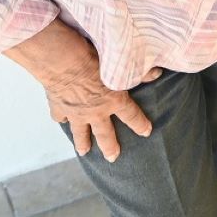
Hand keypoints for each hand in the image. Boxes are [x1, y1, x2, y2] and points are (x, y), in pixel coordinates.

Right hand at [41, 48, 156, 161]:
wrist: (64, 62)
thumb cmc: (94, 59)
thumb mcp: (121, 64)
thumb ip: (140, 72)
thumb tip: (157, 73)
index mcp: (114, 101)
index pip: (132, 116)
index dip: (140, 124)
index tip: (146, 132)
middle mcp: (95, 112)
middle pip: (105, 134)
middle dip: (110, 147)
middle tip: (112, 158)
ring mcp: (76, 113)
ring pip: (80, 133)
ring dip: (82, 142)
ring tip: (84, 152)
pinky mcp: (59, 108)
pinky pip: (60, 117)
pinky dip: (61, 119)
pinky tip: (62, 120)